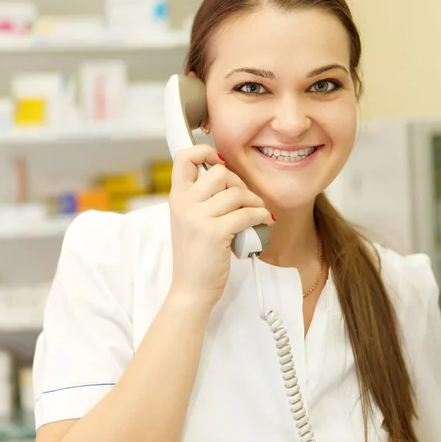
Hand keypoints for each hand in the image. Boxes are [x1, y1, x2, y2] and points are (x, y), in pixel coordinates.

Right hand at [168, 144, 273, 307]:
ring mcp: (198, 218)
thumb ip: (199, 200)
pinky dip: (261, 216)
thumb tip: (228, 179)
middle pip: (220, 172)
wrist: (191, 290)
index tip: (220, 163)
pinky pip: (247, 213)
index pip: (183, 158)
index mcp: (176, 198)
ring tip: (257, 213)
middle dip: (239, 183)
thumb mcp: (188, 222)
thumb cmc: (195, 257)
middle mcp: (184, 204)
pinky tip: (264, 222)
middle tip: (245, 200)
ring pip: (237, 193)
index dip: (204, 152)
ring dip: (254, 202)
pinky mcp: (215, 233)